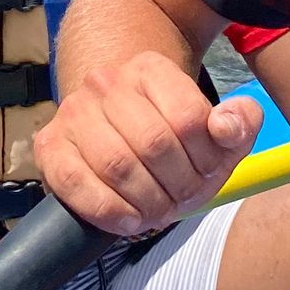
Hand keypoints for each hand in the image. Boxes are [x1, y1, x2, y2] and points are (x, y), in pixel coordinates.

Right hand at [34, 53, 260, 235]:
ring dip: (147, 201)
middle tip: (183, 200)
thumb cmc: (173, 139)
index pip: (188, 117)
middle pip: (153, 143)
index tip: (208, 173)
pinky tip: (129, 220)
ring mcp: (73, 111)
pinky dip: (108, 210)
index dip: (207, 158)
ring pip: (117, 164)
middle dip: (177, 185)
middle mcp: (106, 82)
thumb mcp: (216, 130)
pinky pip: (75, 182)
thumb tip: (226, 127)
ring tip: (159, 210)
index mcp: (150, 69)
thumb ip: (240, 122)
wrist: (116, 132)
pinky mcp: (49, 145)